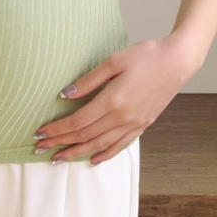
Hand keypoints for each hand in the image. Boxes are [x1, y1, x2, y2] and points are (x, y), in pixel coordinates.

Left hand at [33, 34, 199, 165]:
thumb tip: (64, 94)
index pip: (77, 122)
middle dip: (60, 143)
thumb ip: (88, 81)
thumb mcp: (112, 61)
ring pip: (100, 145)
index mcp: (113, 101)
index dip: (57, 129)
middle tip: (39, 148)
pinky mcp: (143, 125)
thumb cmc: (145, 56)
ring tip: (59, 158)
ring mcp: (134, 124)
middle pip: (85, 136)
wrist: (177, 62)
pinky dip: (105, 154)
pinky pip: (120, 145)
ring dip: (78, 153)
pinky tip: (93, 160)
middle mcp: (123, 117)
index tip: (39, 133)